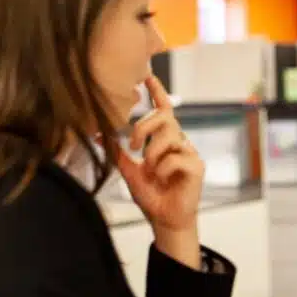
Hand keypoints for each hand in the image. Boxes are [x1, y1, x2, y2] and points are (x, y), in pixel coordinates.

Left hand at [116, 76, 204, 262]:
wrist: (165, 220)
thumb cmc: (152, 195)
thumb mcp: (129, 171)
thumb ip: (118, 153)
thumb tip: (100, 135)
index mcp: (165, 140)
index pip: (164, 110)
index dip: (157, 92)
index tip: (148, 76)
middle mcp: (180, 143)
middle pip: (165, 118)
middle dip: (144, 128)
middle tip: (134, 146)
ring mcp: (190, 154)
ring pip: (169, 136)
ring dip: (152, 153)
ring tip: (151, 170)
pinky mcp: (196, 167)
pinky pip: (175, 158)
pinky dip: (162, 169)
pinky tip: (164, 179)